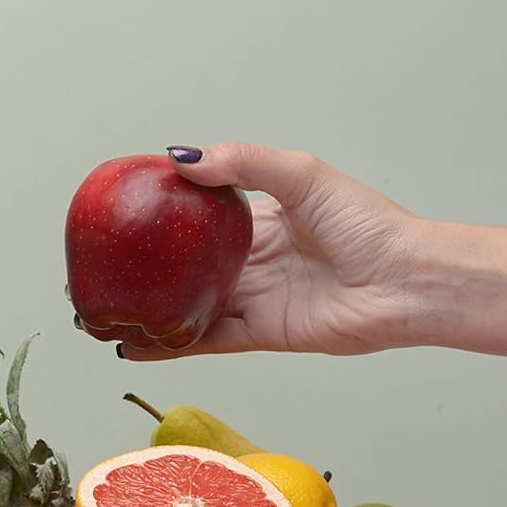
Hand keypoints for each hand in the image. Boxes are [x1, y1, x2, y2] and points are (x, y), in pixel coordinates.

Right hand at [118, 143, 423, 359]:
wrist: (407, 280)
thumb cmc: (369, 225)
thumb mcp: (302, 175)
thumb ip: (243, 164)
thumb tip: (182, 159)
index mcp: (261, 220)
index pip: (201, 218)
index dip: (165, 215)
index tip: (125, 212)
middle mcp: (252, 262)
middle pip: (186, 266)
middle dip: (145, 268)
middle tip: (100, 266)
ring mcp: (254, 299)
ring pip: (188, 305)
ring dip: (149, 310)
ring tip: (104, 312)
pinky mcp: (260, 334)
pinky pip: (207, 339)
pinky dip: (172, 345)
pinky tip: (137, 346)